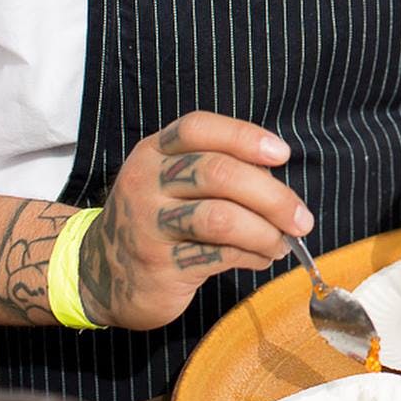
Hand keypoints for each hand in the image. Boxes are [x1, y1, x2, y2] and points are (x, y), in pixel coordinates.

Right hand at [78, 112, 313, 329]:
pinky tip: (262, 257)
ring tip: (284, 242)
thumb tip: (279, 183)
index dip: (244, 136)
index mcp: (155, 150)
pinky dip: (251, 256)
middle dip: (271, 195)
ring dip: (265, 231)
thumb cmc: (156, 216)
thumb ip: (216, 170)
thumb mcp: (171, 179)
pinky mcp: (158, 265)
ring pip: (220, 218)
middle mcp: (147, 181)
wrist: (99, 273)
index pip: (199, 128)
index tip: (281, 153)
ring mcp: (148, 224)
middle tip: (301, 217)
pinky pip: (217, 256)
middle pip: (217, 173)